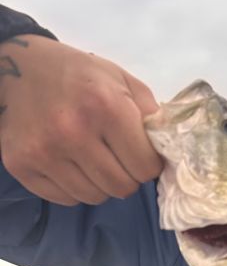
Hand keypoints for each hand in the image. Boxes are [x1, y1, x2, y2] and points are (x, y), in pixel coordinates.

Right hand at [0, 34, 161, 204]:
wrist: (17, 66)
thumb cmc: (78, 74)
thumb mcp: (122, 80)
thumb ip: (151, 115)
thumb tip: (170, 152)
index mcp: (105, 107)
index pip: (145, 168)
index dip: (149, 163)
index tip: (141, 152)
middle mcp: (73, 132)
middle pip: (122, 187)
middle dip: (127, 176)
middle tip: (117, 156)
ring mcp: (44, 152)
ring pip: (94, 197)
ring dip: (100, 183)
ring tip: (92, 156)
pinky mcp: (21, 165)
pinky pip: (66, 198)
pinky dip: (74, 187)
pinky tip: (69, 161)